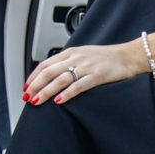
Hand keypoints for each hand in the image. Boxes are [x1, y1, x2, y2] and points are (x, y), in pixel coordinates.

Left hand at [22, 42, 142, 105]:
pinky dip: (66, 94)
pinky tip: (58, 101)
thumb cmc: (108, 58)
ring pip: (60, 79)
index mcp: (71, 52)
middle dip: (35, 86)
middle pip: (49, 72)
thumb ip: (70, 62)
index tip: (26, 87)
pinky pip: (78, 86)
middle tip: (27, 97)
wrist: (129, 56)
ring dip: (46, 91)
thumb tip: (55, 74)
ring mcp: (86, 67)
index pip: (46, 64)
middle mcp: (76, 58)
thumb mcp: (85, 54)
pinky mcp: (97, 76)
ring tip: (37, 101)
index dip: (33, 76)